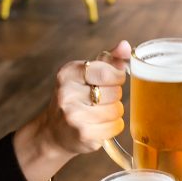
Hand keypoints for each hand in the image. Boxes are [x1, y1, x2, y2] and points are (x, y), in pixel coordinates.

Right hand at [42, 41, 130, 159]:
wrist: (55, 132)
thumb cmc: (76, 99)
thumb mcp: (87, 75)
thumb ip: (108, 60)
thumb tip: (126, 46)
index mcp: (67, 74)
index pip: (106, 72)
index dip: (117, 77)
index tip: (115, 79)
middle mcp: (67, 94)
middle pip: (115, 92)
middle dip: (115, 96)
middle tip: (102, 100)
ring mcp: (74, 116)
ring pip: (116, 110)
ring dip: (115, 113)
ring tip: (100, 113)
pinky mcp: (83, 134)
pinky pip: (115, 127)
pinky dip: (113, 127)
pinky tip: (100, 126)